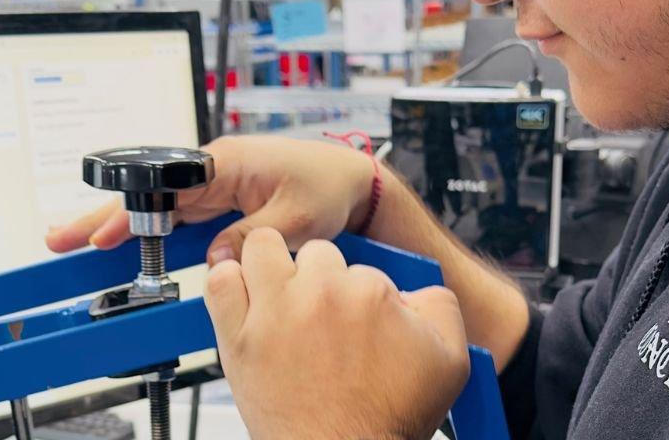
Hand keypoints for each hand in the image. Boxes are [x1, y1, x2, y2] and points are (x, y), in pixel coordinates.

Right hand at [45, 136, 375, 264]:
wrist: (353, 182)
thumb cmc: (328, 185)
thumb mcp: (296, 219)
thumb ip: (253, 239)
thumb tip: (217, 260)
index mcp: (225, 162)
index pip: (163, 188)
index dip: (129, 213)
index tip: (102, 237)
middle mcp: (212, 170)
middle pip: (147, 197)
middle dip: (104, 217)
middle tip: (60, 238)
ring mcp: (214, 185)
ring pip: (155, 209)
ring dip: (119, 225)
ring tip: (77, 244)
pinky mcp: (220, 200)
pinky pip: (176, 218)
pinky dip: (147, 231)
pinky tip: (121, 244)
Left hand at [207, 227, 469, 439]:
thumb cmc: (385, 420)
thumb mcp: (448, 360)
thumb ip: (440, 307)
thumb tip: (415, 291)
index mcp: (368, 293)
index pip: (360, 265)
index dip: (358, 292)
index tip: (355, 316)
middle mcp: (319, 295)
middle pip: (314, 252)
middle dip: (318, 275)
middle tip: (320, 309)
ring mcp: (274, 313)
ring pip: (263, 248)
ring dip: (271, 264)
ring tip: (280, 292)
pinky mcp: (238, 337)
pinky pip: (220, 282)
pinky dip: (229, 281)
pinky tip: (244, 297)